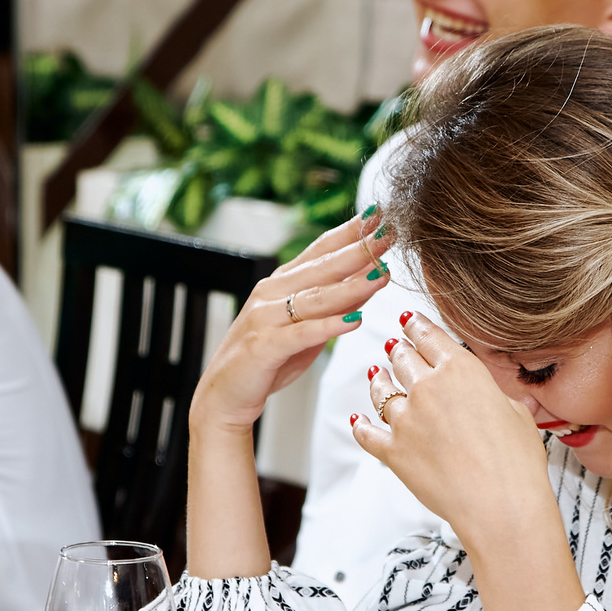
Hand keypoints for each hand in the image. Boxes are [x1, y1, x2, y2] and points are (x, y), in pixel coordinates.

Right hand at [189, 208, 394, 433]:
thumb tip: (370, 280)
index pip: (321, 249)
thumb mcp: (306, 327)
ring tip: (381, 275)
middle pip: (322, 267)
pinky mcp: (263, 346)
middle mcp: (271, 293)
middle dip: (358, 250)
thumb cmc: (267, 359)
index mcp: (281, 283)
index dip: (350, 232)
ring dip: (351, 285)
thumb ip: (333, 304)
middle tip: (388, 234)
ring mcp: (265, 318)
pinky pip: (301, 333)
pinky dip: (329, 326)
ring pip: (315, 297)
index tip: (380, 216)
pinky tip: (354, 319)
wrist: (223, 394)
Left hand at [351, 311, 562, 550]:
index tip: (408, 319)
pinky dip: (361, 426)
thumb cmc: (517, 460)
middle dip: (399, 350)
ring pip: (381, 390)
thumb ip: (495, 396)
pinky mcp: (393, 451)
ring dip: (379, 381)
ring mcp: (405, 420)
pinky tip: (357, 421)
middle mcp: (427, 388)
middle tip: (395, 346)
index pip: (429, 336)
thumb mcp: (517, 413)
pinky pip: (367, 433)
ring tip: (376, 374)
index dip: (416, 325)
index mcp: (460, 369)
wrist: (500, 504)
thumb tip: (493, 396)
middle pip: (403, 358)